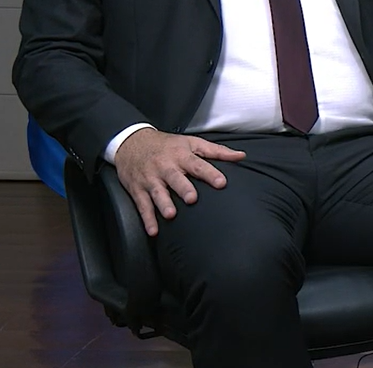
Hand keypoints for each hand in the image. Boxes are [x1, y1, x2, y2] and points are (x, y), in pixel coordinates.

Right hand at [113, 128, 245, 236]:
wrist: (131, 142)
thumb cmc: (167, 145)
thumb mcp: (191, 142)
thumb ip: (217, 151)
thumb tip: (241, 156)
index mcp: (181, 155)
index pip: (197, 164)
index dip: (209, 173)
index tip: (221, 183)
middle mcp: (165, 167)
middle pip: (175, 178)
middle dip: (183, 188)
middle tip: (192, 199)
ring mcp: (150, 179)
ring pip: (157, 192)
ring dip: (163, 204)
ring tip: (171, 215)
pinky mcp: (138, 189)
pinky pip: (142, 205)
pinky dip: (147, 219)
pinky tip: (153, 231)